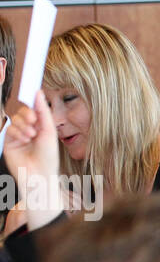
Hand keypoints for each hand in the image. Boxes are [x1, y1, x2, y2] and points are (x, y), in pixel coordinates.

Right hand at [5, 91, 63, 230]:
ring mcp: (18, 135)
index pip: (34, 107)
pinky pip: (9, 129)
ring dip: (23, 125)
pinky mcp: (9, 142)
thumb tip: (38, 92)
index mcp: (41, 124)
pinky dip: (17, 132)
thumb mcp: (49, 130)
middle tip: (35, 121)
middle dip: (28, 114)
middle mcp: (29, 128)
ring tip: (31, 135)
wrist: (40, 174)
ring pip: (15, 119)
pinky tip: (25, 139)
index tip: (32, 87)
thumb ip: (43, 111)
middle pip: (23, 111)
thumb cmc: (48, 155)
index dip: (32, 99)